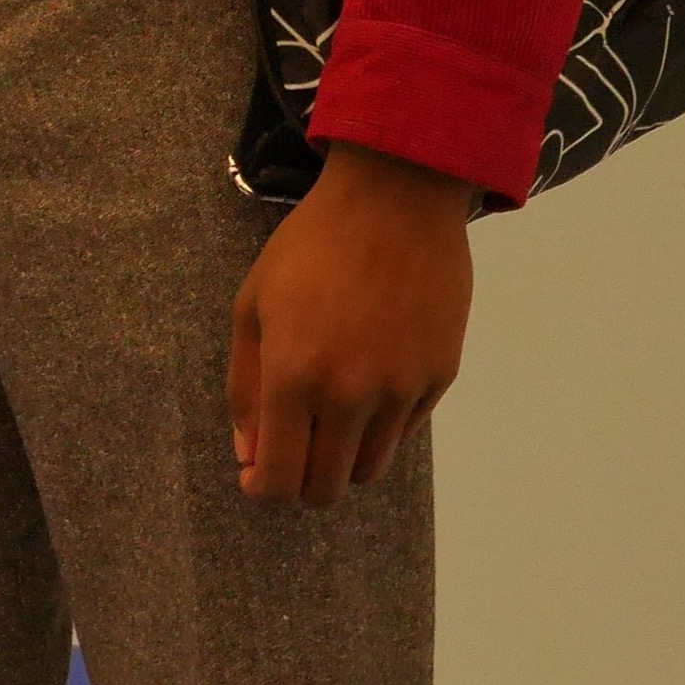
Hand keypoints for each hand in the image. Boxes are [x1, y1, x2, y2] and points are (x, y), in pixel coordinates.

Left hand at [229, 142, 475, 510]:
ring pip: (369, 468)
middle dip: (301, 482)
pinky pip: (404, 431)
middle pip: (325, 487)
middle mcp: (351, 394)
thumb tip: (251, 455)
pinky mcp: (439, 375)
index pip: (278, 479)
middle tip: (294, 449)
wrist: (397, 196)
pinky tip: (370, 379)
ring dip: (343, 458)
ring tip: (332, 417)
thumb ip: (245, 388)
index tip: (257, 476)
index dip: (261, 489)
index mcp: (295, 377)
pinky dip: (380, 425)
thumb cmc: (311, 245)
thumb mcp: (253, 306)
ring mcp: (401, 388)